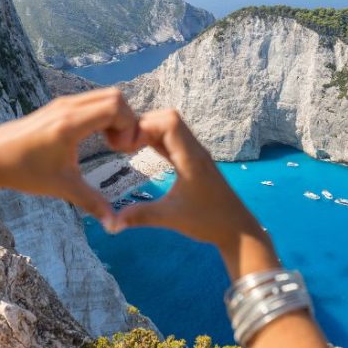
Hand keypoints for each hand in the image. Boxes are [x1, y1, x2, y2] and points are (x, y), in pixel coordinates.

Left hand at [0, 88, 139, 220]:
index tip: (124, 149)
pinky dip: (102, 115)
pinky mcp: (57, 106)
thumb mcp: (62, 187)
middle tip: (121, 145)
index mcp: (71, 124)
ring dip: (115, 116)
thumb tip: (114, 225)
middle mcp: (68, 107)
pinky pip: (90, 101)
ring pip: (103, 96)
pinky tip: (96, 138)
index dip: (129, 125)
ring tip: (111, 143)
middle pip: (114, 96)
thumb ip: (92, 203)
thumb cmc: (23, 171)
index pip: (115, 107)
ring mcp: (62, 104)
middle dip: (127, 119)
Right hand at [113, 110, 272, 256]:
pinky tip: (141, 149)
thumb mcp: (171, 218)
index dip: (145, 125)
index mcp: (190, 157)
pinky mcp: (194, 162)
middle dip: (144, 124)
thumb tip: (109, 224)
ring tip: (127, 145)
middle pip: (169, 118)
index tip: (127, 145)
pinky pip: (174, 141)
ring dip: (150, 131)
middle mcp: (194, 150)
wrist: (237, 229)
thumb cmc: (208, 222)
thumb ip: (140, 216)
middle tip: (123, 143)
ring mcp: (195, 155)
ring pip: (172, 128)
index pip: (169, 122)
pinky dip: (157, 140)